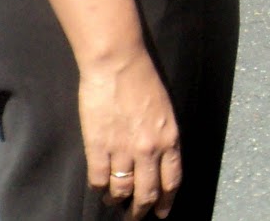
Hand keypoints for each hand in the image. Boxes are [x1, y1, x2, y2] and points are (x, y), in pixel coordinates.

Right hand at [79, 49, 180, 217]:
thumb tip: (159, 162)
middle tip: (136, 217)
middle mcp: (149, 148)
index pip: (172, 180)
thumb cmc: (143, 81)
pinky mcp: (98, 147)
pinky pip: (98, 180)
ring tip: (115, 201)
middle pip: (147, 193)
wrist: (118, 64)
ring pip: (121, 191)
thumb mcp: (165, 110)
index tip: (161, 212)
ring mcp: (122, 149)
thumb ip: (163, 137)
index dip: (166, 201)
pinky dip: (99, 188)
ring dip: (118, 201)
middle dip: (141, 211)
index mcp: (169, 137)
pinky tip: (100, 185)